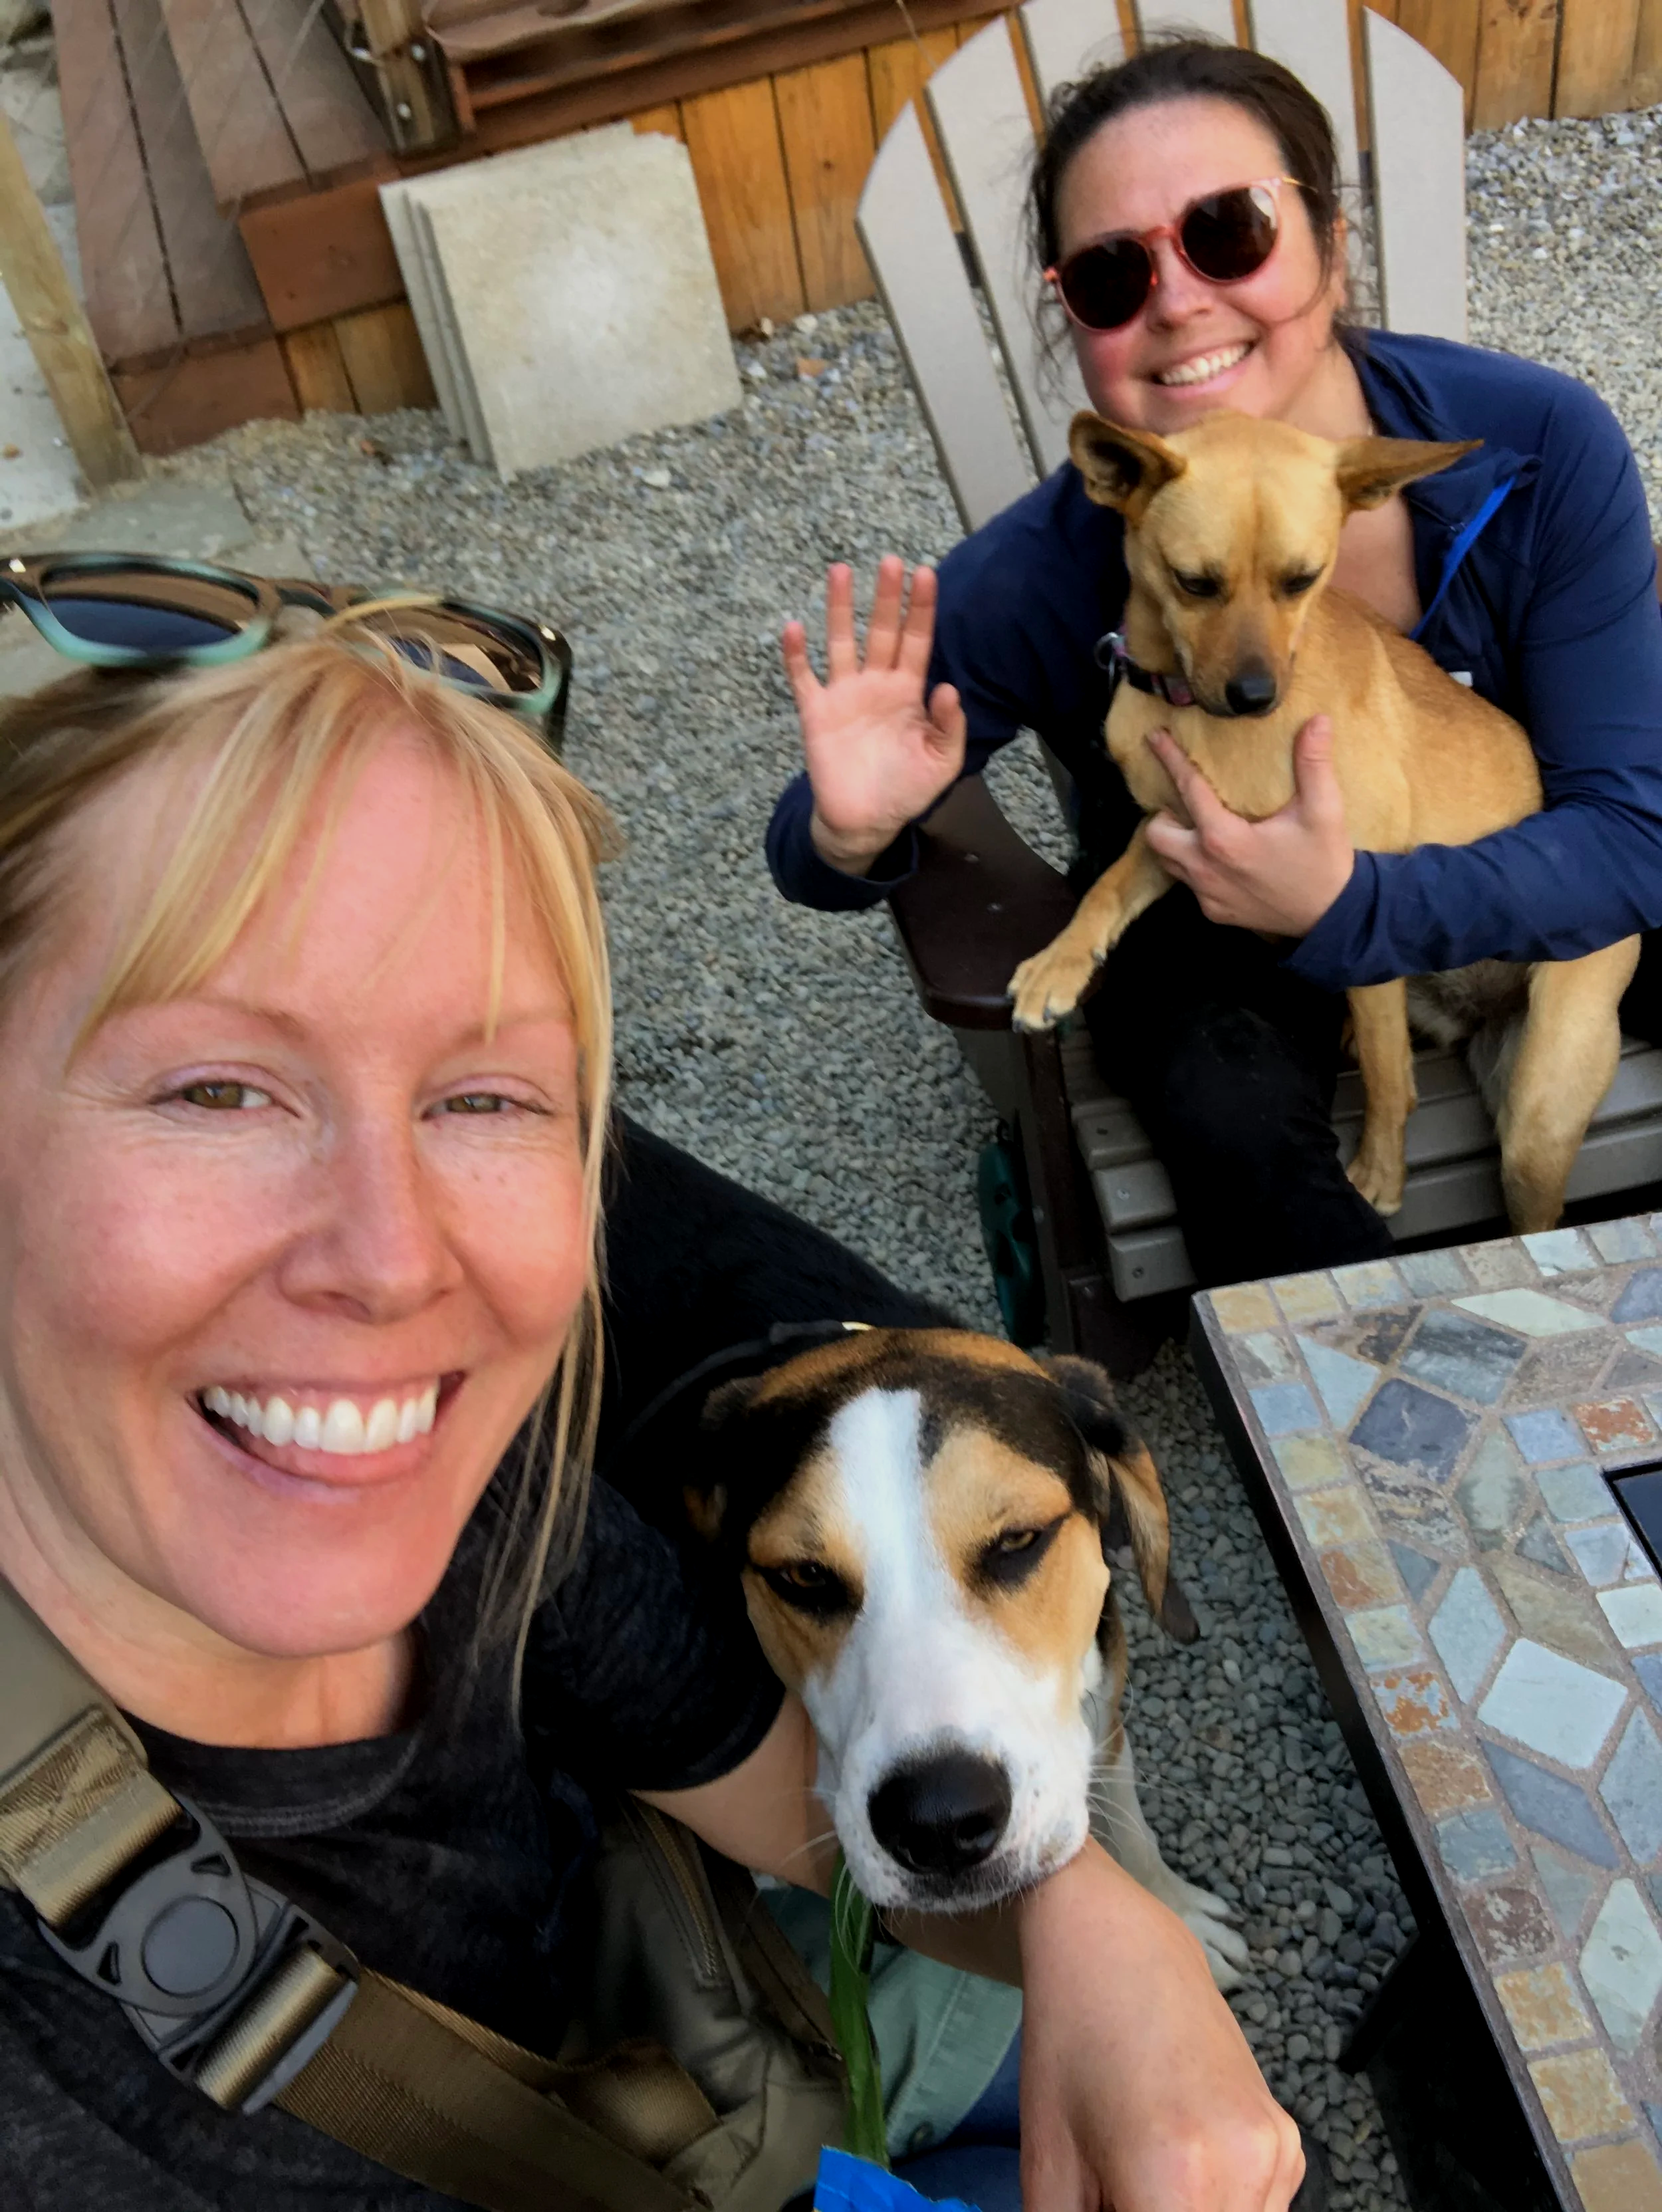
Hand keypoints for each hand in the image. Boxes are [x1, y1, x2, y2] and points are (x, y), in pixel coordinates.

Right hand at [782, 556, 965, 875]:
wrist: (866, 821)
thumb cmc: (906, 789)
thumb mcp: (942, 762)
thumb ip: (950, 726)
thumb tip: (948, 688)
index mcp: (908, 692)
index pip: (917, 641)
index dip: (921, 609)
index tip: (925, 574)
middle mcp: (876, 684)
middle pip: (881, 631)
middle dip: (886, 596)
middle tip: (889, 561)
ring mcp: (844, 695)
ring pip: (842, 642)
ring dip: (840, 608)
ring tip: (840, 570)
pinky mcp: (816, 713)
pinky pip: (804, 678)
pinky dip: (796, 655)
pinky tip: (793, 627)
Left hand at [1018, 1845, 1302, 2211]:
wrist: (1118, 1950)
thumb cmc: (1069, 2045)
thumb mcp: (1048, 2168)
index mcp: (1176, 2176)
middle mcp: (1245, 2170)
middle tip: (1114, 2199)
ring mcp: (1278, 2157)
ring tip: (1132, 2184)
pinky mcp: (1288, 2145)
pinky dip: (1211, 2211)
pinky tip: (1170, 2164)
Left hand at [1143, 715, 1353, 935]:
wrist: (1332, 918)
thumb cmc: (1324, 861)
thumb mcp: (1324, 811)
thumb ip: (1313, 764)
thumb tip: (1316, 720)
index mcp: (1225, 839)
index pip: (1188, 789)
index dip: (1170, 759)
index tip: (1154, 738)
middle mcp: (1205, 868)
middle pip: (1156, 834)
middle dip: (1163, 815)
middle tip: (1186, 803)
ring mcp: (1206, 894)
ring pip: (1167, 863)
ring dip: (1175, 842)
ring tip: (1197, 826)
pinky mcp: (1213, 912)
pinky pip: (1189, 885)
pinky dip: (1194, 866)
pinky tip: (1218, 857)